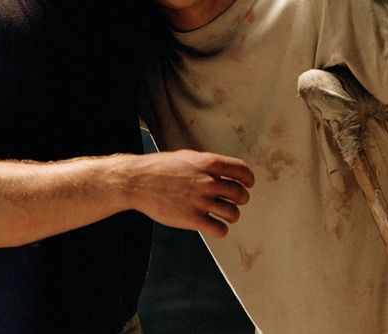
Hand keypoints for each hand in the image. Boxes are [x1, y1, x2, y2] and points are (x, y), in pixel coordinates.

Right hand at [127, 150, 254, 237]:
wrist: (138, 182)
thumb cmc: (160, 168)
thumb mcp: (188, 157)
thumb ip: (208, 165)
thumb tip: (225, 172)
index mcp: (209, 163)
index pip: (242, 171)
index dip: (248, 180)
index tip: (247, 185)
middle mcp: (209, 181)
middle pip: (241, 195)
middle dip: (239, 200)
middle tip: (233, 202)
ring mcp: (202, 201)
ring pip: (233, 214)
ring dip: (231, 216)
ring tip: (223, 215)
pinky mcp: (193, 219)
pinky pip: (220, 229)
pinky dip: (220, 229)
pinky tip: (213, 225)